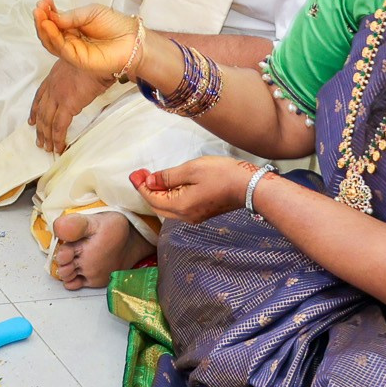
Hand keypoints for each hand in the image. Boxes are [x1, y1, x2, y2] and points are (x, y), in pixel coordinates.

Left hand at [28, 59, 107, 155]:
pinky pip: (59, 126)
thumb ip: (74, 77)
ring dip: (46, 137)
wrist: (101, 56)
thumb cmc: (96, 59)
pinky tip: (58, 147)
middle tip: (39, 141)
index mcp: (53, 76)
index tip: (31, 121)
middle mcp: (52, 87)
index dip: (34, 110)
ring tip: (47, 148)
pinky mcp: (68, 105)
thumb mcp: (78, 65)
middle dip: (39, 129)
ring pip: (47, 121)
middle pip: (41, 112)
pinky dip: (57, 139)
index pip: (39, 96)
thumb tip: (80, 85)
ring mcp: (58, 96)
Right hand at [33, 0, 140, 81]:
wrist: (132, 38)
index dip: (47, 11)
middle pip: (48, 33)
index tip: (44, 0)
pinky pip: (61, 49)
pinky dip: (52, 37)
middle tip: (38, 6)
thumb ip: (71, 16)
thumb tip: (51, 16)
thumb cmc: (114, 24)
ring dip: (43, 28)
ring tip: (39, 13)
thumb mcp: (90, 13)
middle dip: (41, 19)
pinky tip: (48, 25)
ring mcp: (72, 51)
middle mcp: (70, 40)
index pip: (54, 21)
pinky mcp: (77, 60)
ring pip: (50, 42)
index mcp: (73, 28)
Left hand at [132, 157, 257, 223]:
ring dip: (159, 194)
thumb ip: (168, 177)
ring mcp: (195, 216)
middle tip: (142, 175)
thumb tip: (149, 182)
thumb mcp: (191, 170)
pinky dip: (170, 197)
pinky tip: (171, 184)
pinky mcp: (202, 213)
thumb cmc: (222, 175)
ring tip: (155, 177)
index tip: (135, 173)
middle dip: (147, 191)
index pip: (152, 198)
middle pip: (157, 206)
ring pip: (168, 208)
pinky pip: (179, 207)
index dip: (141, 185)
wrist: (250, 186)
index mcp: (180, 206)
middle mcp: (185, 216)